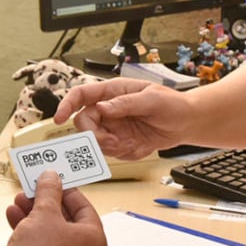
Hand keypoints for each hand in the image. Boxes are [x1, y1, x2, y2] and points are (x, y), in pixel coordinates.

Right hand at [1, 171, 106, 245]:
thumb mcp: (44, 214)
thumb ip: (48, 192)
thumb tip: (51, 177)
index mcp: (94, 240)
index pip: (85, 208)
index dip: (67, 191)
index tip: (54, 181)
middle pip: (66, 220)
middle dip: (46, 202)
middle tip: (33, 189)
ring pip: (51, 233)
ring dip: (34, 215)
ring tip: (18, 200)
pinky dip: (30, 232)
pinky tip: (13, 217)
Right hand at [53, 78, 190, 159]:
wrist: (186, 123)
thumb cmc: (172, 104)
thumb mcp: (151, 99)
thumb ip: (125, 103)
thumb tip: (102, 107)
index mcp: (113, 92)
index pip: (82, 94)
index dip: (66, 104)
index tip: (59, 118)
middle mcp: (109, 109)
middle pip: (84, 123)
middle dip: (94, 135)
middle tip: (112, 141)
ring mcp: (113, 127)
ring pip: (96, 141)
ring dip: (111, 146)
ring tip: (131, 142)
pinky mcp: (120, 142)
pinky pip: (111, 152)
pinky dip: (123, 152)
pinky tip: (139, 145)